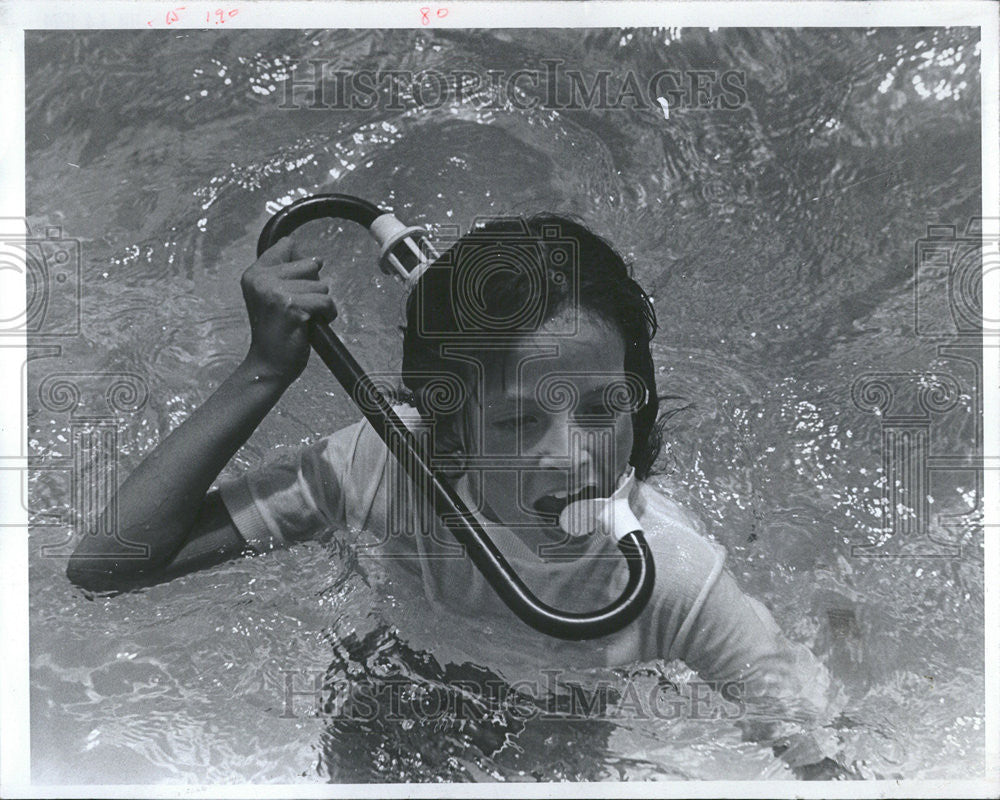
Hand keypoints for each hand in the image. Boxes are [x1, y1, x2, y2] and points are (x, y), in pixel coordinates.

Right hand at [240, 237, 337, 383]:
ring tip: (304, 319)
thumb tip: (292, 241)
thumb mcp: (270, 295)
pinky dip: (327, 314)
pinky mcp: (292, 307)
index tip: (295, 286)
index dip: (302, 267)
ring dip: (320, 304)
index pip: (288, 246)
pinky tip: (313, 325)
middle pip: (310, 265)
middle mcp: (261, 279)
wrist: (268, 365)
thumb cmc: (275, 331)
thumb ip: (281, 269)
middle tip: (298, 308)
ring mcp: (276, 292)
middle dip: (313, 287)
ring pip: (321, 285)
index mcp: (254, 273)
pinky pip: (326, 302)